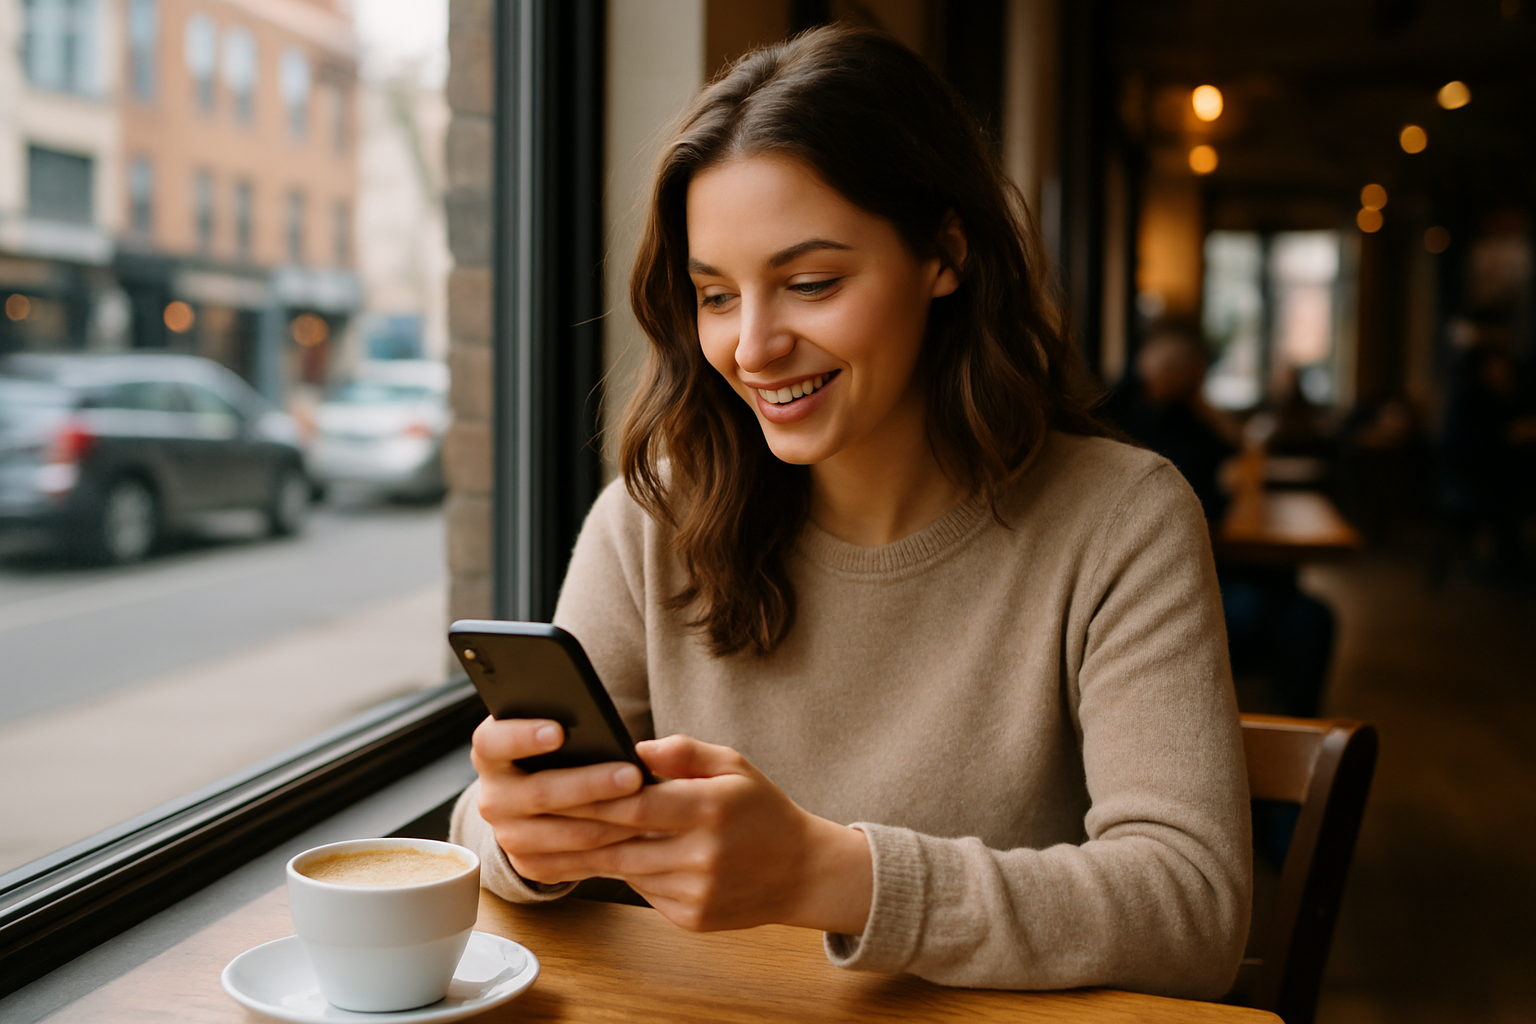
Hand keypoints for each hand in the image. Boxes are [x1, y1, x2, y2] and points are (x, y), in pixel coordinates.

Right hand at [468, 716, 647, 883]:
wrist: (539, 799)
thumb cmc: (557, 749)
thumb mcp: (553, 725)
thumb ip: (570, 716)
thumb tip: (602, 722)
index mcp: (490, 751)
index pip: (493, 742)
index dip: (522, 736)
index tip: (559, 731)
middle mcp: (492, 796)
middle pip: (540, 793)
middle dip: (591, 784)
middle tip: (632, 774)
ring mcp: (508, 835)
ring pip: (565, 833)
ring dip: (611, 821)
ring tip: (648, 805)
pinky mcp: (530, 864)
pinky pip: (575, 862)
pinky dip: (610, 847)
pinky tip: (639, 832)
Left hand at [520, 734, 872, 934]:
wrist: (803, 872)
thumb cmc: (763, 810)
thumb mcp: (733, 765)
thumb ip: (683, 753)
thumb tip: (634, 748)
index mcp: (712, 809)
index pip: (636, 804)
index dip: (591, 796)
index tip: (552, 783)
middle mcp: (702, 854)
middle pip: (619, 841)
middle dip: (571, 826)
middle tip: (528, 811)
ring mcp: (695, 891)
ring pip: (623, 870)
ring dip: (583, 853)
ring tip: (544, 834)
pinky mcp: (690, 916)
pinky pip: (641, 891)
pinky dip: (619, 871)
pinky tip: (597, 856)